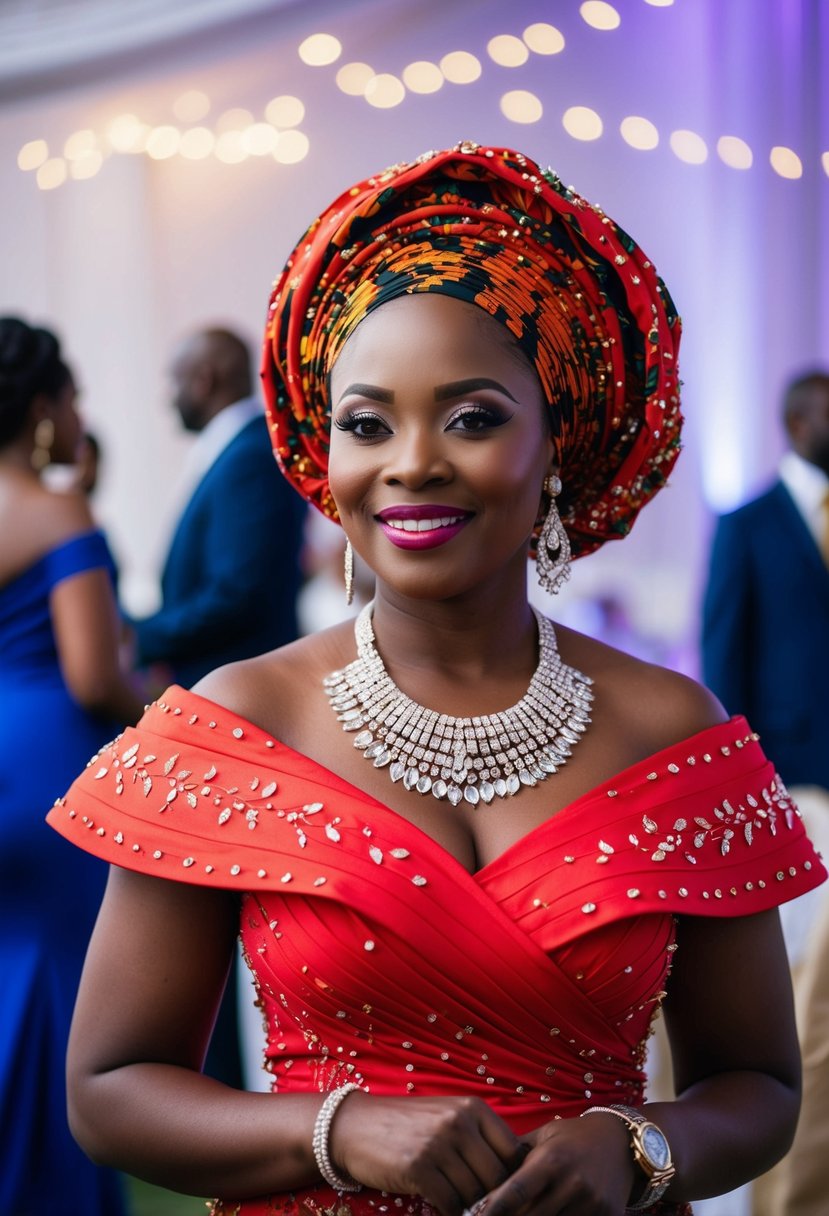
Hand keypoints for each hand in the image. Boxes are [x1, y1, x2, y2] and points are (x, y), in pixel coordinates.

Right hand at [330, 1094, 524, 1215]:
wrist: (355, 1126)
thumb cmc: (406, 1125)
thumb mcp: (446, 1117)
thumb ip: (478, 1137)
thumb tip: (512, 1174)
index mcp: (472, 1108)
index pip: (512, 1151)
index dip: (511, 1178)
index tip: (504, 1193)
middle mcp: (459, 1122)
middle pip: (496, 1176)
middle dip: (492, 1198)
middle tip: (484, 1208)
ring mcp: (438, 1144)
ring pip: (474, 1193)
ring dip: (470, 1208)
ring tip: (464, 1209)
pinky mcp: (418, 1168)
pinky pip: (450, 1204)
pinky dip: (451, 1213)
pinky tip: (444, 1210)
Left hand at [481, 1113, 635, 1215]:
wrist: (622, 1143)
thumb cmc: (574, 1137)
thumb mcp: (545, 1136)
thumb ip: (517, 1154)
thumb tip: (483, 1171)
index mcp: (553, 1159)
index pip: (516, 1191)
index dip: (493, 1207)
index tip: (474, 1214)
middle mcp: (573, 1182)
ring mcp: (592, 1203)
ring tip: (520, 1213)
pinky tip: (550, 1215)